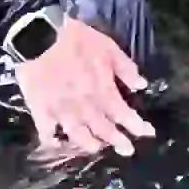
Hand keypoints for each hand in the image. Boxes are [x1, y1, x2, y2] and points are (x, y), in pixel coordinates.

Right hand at [14, 15, 155, 160]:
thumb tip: (141, 86)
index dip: (138, 127)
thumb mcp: (108, 48)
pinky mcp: (41, 112)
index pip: (125, 116)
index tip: (149, 133)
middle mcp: (85, 108)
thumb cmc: (76, 40)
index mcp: (103, 92)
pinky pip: (47, 133)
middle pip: (105, 131)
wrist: (39, 38)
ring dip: (90, 145)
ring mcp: (62, 113)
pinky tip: (55, 143)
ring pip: (79, 137)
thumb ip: (126, 68)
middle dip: (118, 142)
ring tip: (96, 148)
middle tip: (127, 150)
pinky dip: (52, 141)